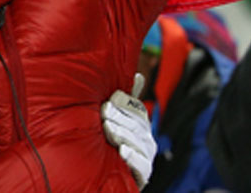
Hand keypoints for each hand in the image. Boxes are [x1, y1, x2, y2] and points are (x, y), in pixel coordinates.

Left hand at [102, 73, 154, 189]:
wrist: (112, 175)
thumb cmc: (114, 141)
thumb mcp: (120, 119)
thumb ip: (128, 100)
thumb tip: (139, 75)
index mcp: (141, 124)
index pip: (137, 111)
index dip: (125, 104)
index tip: (112, 98)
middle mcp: (146, 139)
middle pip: (136, 126)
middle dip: (120, 118)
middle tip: (104, 112)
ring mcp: (146, 156)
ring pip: (137, 143)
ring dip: (123, 134)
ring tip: (108, 128)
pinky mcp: (143, 173)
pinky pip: (141, 165)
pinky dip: (132, 157)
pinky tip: (122, 151)